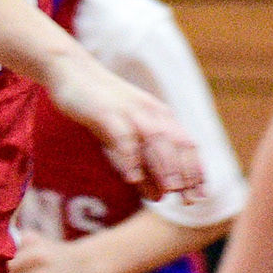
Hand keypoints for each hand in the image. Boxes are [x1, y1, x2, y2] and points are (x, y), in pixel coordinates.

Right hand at [47, 56, 204, 199]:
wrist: (72, 72)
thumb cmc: (102, 109)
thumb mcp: (126, 139)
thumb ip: (142, 166)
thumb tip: (159, 198)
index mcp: (161, 117)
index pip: (187, 146)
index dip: (195, 171)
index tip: (200, 196)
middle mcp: (152, 113)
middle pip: (176, 145)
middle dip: (185, 174)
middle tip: (190, 200)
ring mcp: (131, 111)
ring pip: (155, 139)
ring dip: (164, 166)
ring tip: (170, 191)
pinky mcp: (107, 112)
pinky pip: (122, 136)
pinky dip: (129, 157)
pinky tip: (131, 178)